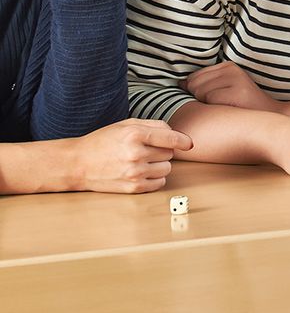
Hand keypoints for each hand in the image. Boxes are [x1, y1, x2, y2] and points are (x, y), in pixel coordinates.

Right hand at [70, 119, 192, 192]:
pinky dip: (155, 177)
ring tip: (143, 160)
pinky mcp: (133, 188)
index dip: (183, 140)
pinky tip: (142, 172)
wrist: (78, 164)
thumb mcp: (126, 125)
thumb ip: (153, 125)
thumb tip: (176, 134)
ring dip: (160, 164)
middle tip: (146, 149)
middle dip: (162, 150)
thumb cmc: (102, 141)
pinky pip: (159, 182)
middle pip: (170, 153)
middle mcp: (136, 154)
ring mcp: (135, 173)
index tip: (188, 143)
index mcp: (135, 134)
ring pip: (167, 168)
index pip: (171, 138)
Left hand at [185, 61, 280, 112]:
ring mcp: (235, 79)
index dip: (196, 93)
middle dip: (199, 98)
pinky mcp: (237, 91)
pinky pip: (209, 99)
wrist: (271, 117)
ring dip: (206, 104)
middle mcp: (232, 69)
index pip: (194, 76)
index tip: (213, 101)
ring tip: (225, 108)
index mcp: (228, 66)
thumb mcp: (226, 89)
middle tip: (220, 106)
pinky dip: (213, 109)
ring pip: (199, 91)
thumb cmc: (242, 108)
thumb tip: (179, 83)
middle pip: (193, 83)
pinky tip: (228, 111)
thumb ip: (205, 83)